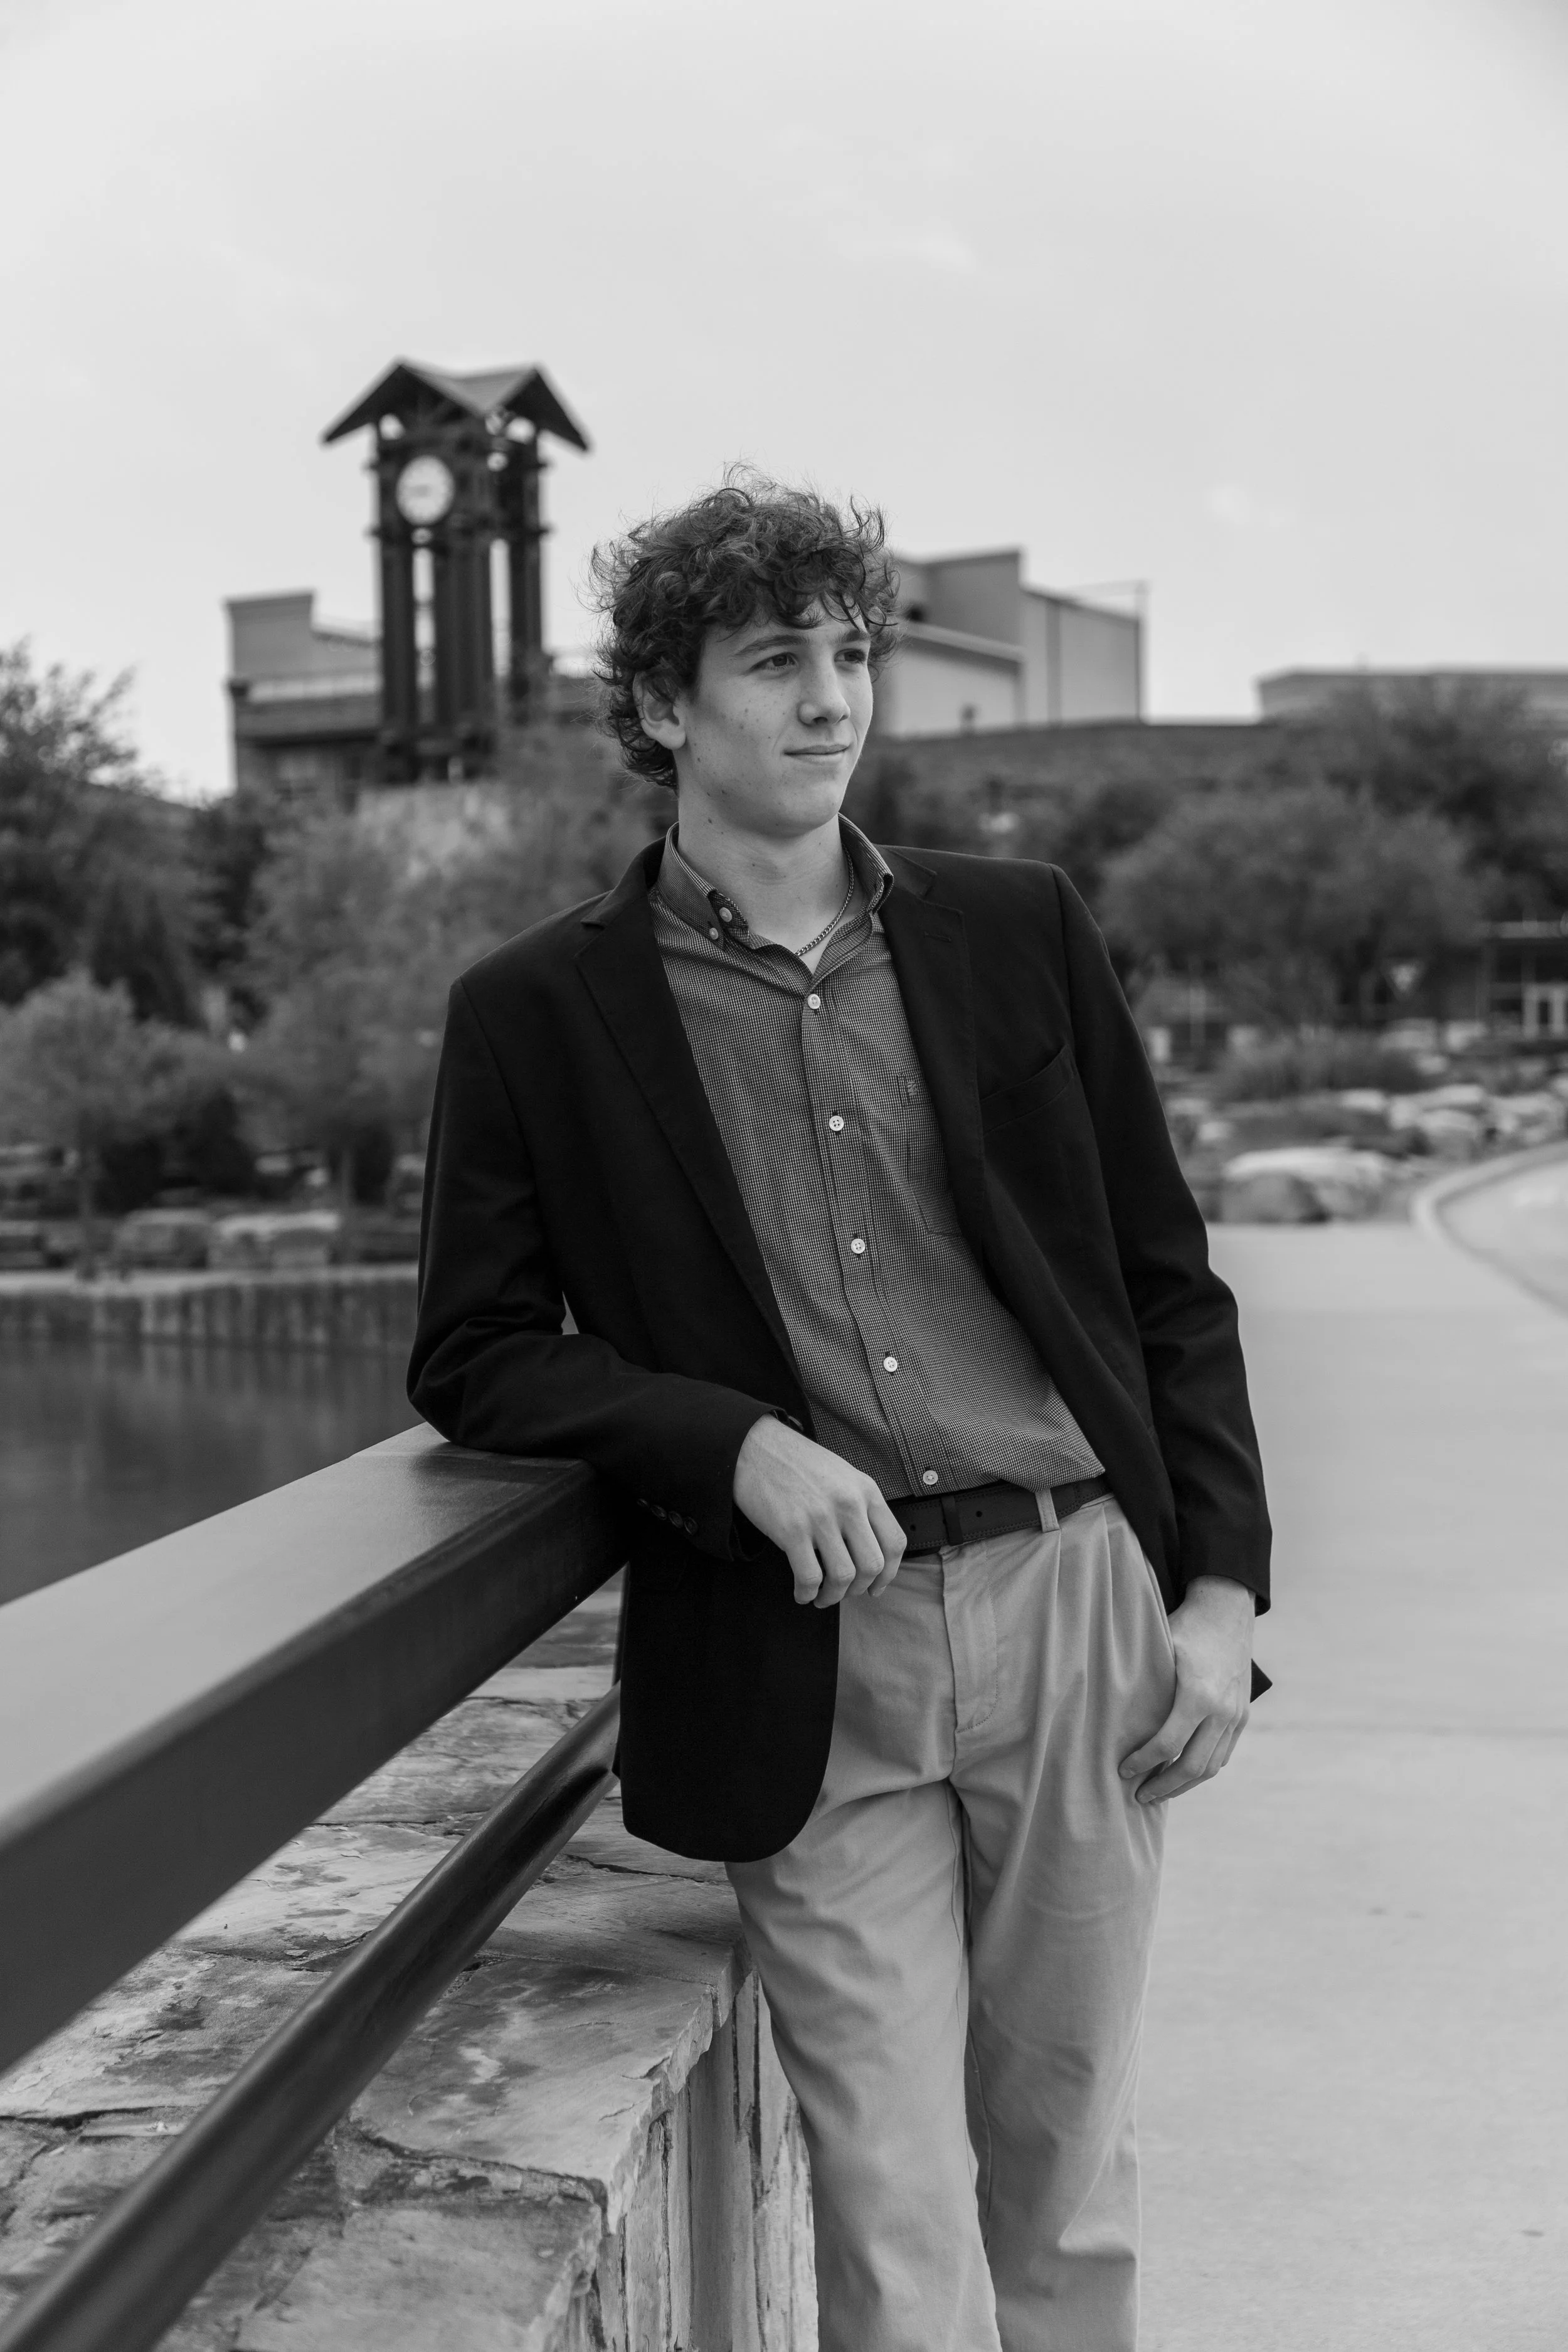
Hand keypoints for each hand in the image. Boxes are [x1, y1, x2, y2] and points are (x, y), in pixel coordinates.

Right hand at [733, 1417, 905, 1607]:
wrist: (755, 1448)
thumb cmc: (798, 1464)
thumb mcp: (843, 1476)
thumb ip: (860, 1507)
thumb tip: (870, 1551)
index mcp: (866, 1490)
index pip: (895, 1542)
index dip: (889, 1574)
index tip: (876, 1586)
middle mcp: (848, 1504)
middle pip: (872, 1565)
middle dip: (860, 1588)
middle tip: (846, 1592)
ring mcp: (820, 1517)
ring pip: (843, 1576)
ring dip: (833, 1596)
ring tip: (822, 1596)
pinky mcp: (792, 1530)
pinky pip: (809, 1577)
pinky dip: (807, 1593)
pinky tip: (802, 1593)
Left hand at [1119, 1574, 1253, 1803]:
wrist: (1227, 1610)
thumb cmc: (1184, 1627)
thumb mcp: (1159, 1648)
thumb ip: (1140, 1682)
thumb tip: (1101, 1708)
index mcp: (1197, 1696)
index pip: (1167, 1744)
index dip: (1143, 1763)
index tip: (1122, 1772)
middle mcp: (1221, 1711)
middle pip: (1192, 1766)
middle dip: (1164, 1787)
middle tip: (1139, 1797)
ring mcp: (1236, 1716)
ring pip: (1211, 1767)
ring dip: (1184, 1785)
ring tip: (1159, 1792)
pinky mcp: (1242, 1716)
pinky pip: (1223, 1755)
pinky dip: (1203, 1769)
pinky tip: (1182, 1774)